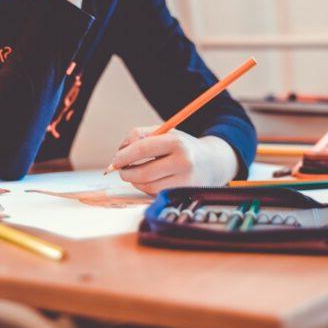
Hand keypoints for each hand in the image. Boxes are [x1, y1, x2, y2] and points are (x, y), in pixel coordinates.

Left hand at [112, 127, 239, 194]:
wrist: (212, 162)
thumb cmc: (181, 146)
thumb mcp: (164, 132)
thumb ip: (138, 135)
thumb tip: (119, 153)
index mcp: (176, 142)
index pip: (142, 149)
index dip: (124, 156)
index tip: (116, 160)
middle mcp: (183, 162)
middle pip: (143, 172)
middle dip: (126, 172)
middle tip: (121, 170)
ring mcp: (185, 181)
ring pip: (148, 186)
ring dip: (135, 182)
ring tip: (135, 174)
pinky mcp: (184, 194)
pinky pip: (156, 194)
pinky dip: (146, 188)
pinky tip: (149, 180)